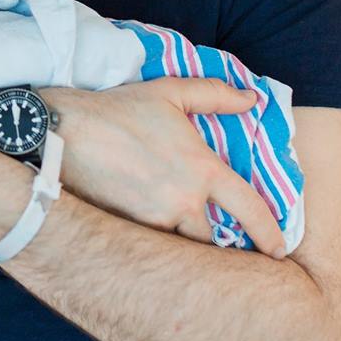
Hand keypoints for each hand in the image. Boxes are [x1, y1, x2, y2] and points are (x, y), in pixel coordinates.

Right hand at [44, 77, 285, 257]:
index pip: (250, 210)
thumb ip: (213, 94)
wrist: (63, 131)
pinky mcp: (127, 230)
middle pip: (214, 240)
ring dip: (181, 242)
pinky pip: (150, 245)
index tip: (278, 249)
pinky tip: (141, 233)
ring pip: (181, 246)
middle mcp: (184, 201)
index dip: (269, 233)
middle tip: (213, 244)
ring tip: (173, 237)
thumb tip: (250, 99)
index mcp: (202, 169)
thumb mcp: (167, 92)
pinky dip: (152, 242)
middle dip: (214, 243)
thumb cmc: (116, 109)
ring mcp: (155, 220)